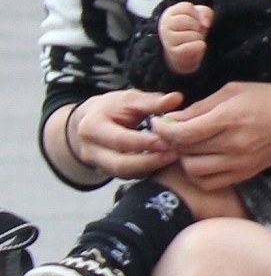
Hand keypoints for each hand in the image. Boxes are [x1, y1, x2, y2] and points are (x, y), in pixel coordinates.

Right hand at [68, 89, 183, 178]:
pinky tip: (164, 163)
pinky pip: (129, 177)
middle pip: (121, 164)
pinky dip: (148, 170)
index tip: (168, 140)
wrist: (88, 123)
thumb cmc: (110, 108)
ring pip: (126, 174)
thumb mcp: (128, 99)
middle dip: (149, 161)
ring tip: (172, 158)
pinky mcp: (110, 173)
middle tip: (174, 154)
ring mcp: (99, 165)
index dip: (145, 142)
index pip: (120, 139)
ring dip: (151, 168)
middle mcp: (91, 150)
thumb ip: (151, 101)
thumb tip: (176, 98)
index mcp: (92, 127)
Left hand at [150, 81, 270, 188]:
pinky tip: (200, 158)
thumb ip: (201, 106)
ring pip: (193, 170)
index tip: (157, 122)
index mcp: (230, 118)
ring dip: (183, 158)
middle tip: (171, 130)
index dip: (163, 129)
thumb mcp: (234, 90)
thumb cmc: (270, 98)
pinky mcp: (244, 175)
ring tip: (187, 145)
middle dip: (171, 141)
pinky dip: (197, 173)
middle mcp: (234, 145)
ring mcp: (240, 164)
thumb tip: (172, 119)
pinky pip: (209, 182)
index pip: (184, 132)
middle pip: (186, 151)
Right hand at [158, 2, 213, 74]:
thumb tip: (205, 25)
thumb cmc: (192, 32)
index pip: (187, 7)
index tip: (194, 21)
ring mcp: (168, 39)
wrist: (184, 56)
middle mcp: (165, 25)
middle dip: (197, 27)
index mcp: (170, 13)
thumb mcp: (199, 17)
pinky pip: (195, 46)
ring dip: (198, 38)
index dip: (196, 15)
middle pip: (189, 21)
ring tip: (193, 41)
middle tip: (193, 32)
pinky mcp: (175, 52)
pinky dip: (200, 47)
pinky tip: (194, 48)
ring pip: (193, 34)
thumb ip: (205, 13)